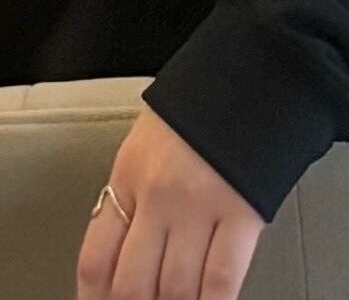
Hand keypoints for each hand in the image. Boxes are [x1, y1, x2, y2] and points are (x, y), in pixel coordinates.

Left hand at [76, 105, 265, 299]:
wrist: (254, 71)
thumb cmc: (202, 107)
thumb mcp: (145, 144)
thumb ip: (133, 195)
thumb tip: (125, 250)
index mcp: (127, 177)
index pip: (96, 258)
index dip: (94, 299)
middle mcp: (156, 198)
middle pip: (132, 284)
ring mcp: (198, 208)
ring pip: (175, 289)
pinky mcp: (242, 213)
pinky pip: (221, 278)